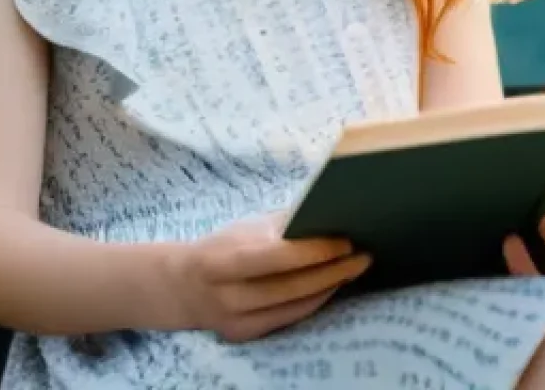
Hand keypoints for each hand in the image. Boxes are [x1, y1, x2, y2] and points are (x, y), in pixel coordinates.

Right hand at [168, 213, 371, 341]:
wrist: (181, 287)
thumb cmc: (222, 247)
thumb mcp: (243, 229)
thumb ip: (281, 224)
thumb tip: (327, 208)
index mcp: (223, 260)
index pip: (275, 257)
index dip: (312, 251)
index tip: (344, 240)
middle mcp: (228, 295)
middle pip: (289, 286)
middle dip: (331, 271)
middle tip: (363, 256)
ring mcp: (236, 320)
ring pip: (293, 306)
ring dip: (329, 288)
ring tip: (354, 269)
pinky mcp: (245, 335)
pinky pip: (289, 319)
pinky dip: (314, 302)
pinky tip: (332, 286)